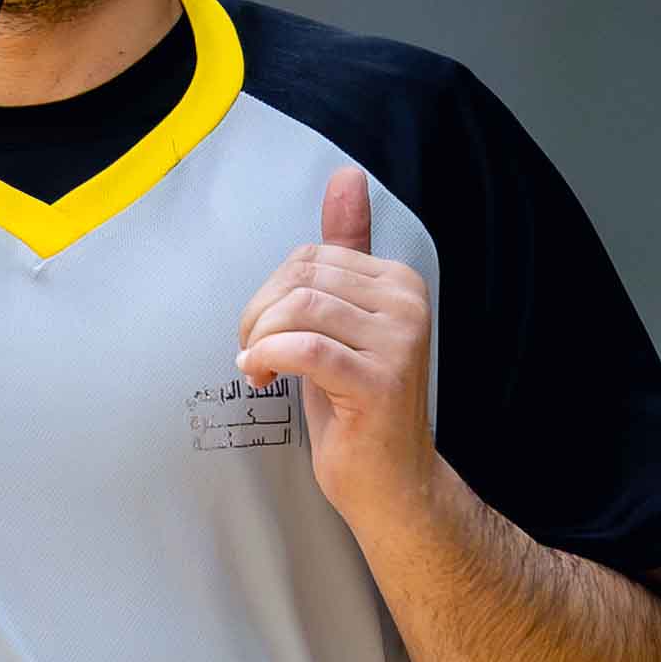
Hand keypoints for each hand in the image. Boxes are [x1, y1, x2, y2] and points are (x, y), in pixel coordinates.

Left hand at [234, 162, 434, 530]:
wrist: (391, 484)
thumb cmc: (358, 408)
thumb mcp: (344, 322)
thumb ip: (345, 252)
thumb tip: (346, 177)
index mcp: (400, 283)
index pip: (313, 256)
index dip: (271, 291)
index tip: (264, 331)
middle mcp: (407, 304)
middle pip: (302, 277)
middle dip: (260, 314)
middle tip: (252, 352)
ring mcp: (398, 343)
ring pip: (299, 309)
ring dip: (259, 339)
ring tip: (256, 367)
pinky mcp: (379, 382)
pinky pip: (303, 348)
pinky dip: (267, 358)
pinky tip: (260, 375)